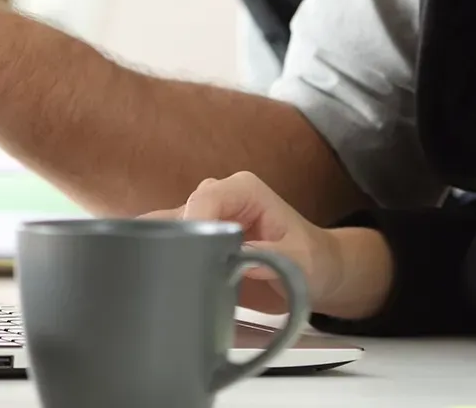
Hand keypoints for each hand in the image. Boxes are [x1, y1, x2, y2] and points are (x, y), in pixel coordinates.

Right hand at [152, 171, 368, 316]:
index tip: (187, 258)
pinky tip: (159, 283)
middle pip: (181, 213)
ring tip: (162, 284)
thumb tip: (240, 262)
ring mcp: (206, 220)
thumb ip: (273, 259)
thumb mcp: (301, 260)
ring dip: (163, 255)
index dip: (193, 224)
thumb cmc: (312, 259)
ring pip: (168, 230)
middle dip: (171, 243)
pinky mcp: (198, 242)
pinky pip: (171, 247)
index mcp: (243, 190)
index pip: (206, 198)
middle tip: (169, 277)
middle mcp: (219, 198)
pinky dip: (162, 263)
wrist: (317, 274)